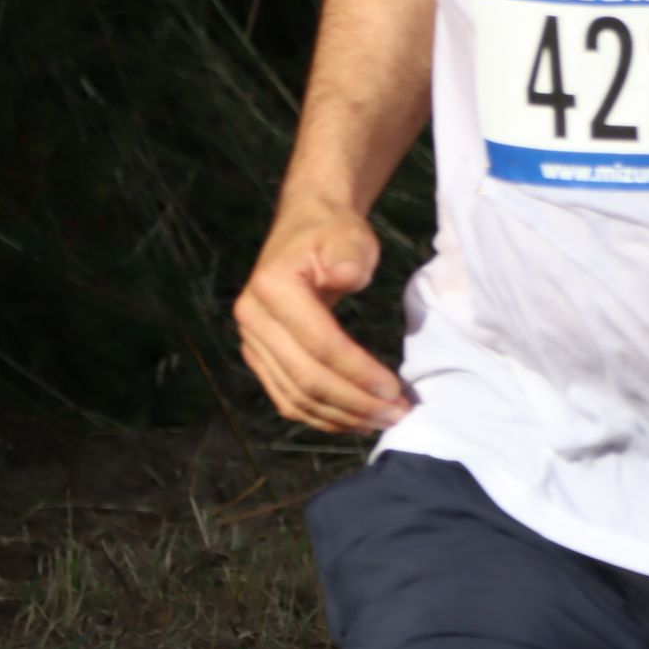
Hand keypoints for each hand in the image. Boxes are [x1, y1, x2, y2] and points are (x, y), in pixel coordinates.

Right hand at [232, 205, 412, 432]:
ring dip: (341, 416)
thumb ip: (349, 254)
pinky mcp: (260, 357)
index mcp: (272, 287)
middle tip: (397, 414)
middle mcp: (253, 319)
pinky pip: (287, 398)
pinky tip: (354, 420)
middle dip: (354, 403)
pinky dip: (321, 415)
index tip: (394, 390)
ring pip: (295, 397)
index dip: (357, 372)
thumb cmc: (332, 233)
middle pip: (306, 378)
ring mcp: (252, 341)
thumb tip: (347, 276)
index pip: (319, 343)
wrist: (306, 227)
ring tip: (382, 421)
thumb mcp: (349, 235)